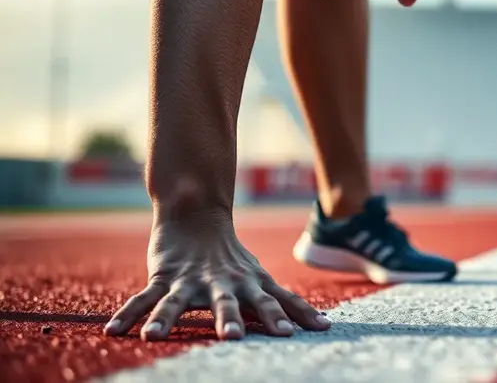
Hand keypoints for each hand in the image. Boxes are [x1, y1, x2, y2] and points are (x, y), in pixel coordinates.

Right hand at [104, 212, 330, 340]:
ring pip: (177, 301)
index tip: (293, 333)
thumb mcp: (263, 280)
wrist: (197, 216)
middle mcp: (221, 284)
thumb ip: (289, 305)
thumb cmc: (234, 260)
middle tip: (232, 337)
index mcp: (248, 285)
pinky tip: (113, 331)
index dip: (281, 316)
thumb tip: (326, 326)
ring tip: (154, 336)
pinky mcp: (164, 278)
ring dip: (167, 318)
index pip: (270, 301)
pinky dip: (129, 314)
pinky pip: (144, 298)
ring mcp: (190, 281)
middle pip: (227, 302)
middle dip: (230, 319)